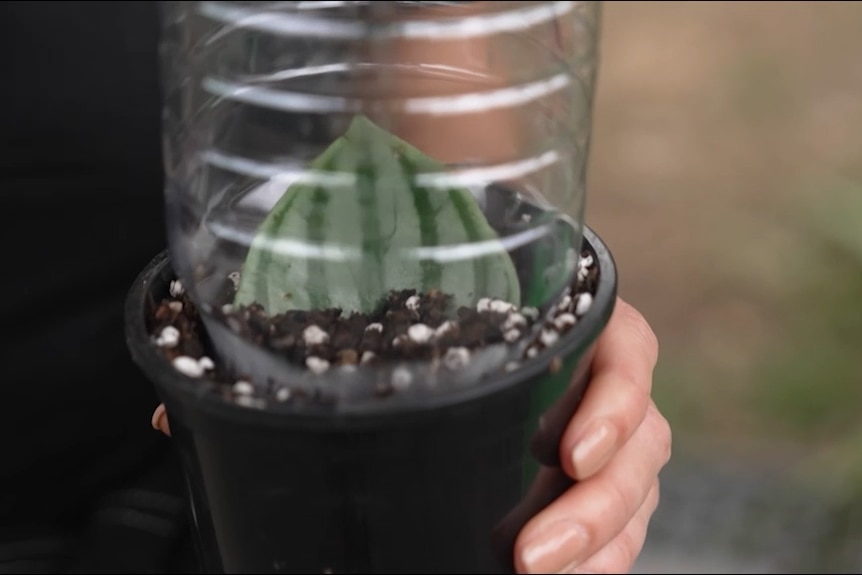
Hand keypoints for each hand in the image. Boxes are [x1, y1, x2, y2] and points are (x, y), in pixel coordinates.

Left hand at [150, 298, 670, 573]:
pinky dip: (600, 559)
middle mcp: (586, 377)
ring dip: (603, 547)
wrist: (432, 314)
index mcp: (555, 319)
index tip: (574, 451)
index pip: (625, 347)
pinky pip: (619, 526)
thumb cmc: (399, 315)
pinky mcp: (583, 482)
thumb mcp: (357, 330)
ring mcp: (594, 434)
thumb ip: (286, 362)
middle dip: (601, 507)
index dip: (618, 398)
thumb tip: (179, 416)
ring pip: (637, 495)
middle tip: (536, 557)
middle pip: (641, 439)